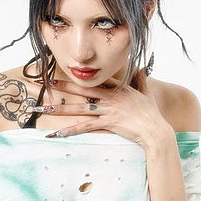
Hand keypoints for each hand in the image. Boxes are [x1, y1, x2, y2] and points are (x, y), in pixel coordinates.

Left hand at [40, 69, 171, 148]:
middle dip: (64, 87)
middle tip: (48, 84)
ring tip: (45, 109)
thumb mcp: (147, 93)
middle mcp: (110, 97)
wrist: (155, 130)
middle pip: (83, 90)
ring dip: (61, 109)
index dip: (82, 76)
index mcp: (118, 88)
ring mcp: (108, 110)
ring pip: (79, 108)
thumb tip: (142, 68)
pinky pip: (85, 126)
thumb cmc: (152, 114)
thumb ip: (142, 80)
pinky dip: (71, 130)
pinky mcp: (108, 122)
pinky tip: (58, 132)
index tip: (70, 73)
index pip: (96, 80)